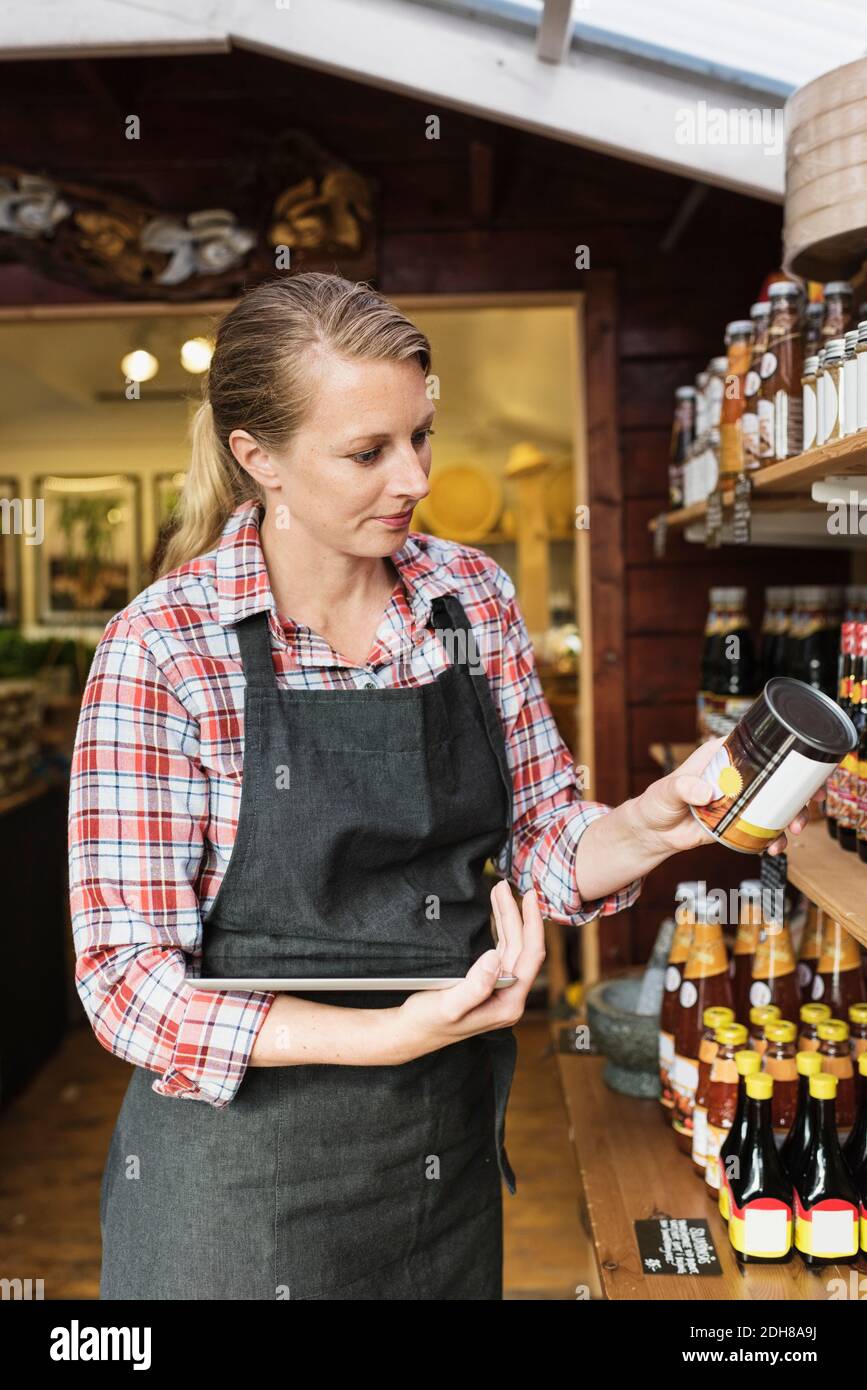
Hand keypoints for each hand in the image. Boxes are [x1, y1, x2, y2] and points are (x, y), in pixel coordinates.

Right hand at [392, 880, 545, 1063]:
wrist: (409, 1033)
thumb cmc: (427, 1022)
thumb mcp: (449, 1005)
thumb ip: (476, 985)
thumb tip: (496, 957)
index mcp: (508, 1004)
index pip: (531, 956)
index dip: (533, 924)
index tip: (530, 898)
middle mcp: (509, 997)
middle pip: (522, 947)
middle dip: (515, 914)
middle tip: (504, 885)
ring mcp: (500, 991)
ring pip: (512, 947)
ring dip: (507, 918)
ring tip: (499, 891)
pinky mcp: (489, 984)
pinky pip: (502, 951)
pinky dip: (500, 929)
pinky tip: (497, 914)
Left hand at [628, 736, 817, 860]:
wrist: (653, 832)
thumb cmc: (657, 802)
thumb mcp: (667, 791)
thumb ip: (683, 788)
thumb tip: (704, 791)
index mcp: (720, 756)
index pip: (757, 745)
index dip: (784, 749)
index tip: (803, 762)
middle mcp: (736, 775)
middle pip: (777, 774)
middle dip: (800, 787)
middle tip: (811, 801)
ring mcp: (741, 799)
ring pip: (777, 802)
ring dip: (792, 814)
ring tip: (793, 829)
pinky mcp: (739, 821)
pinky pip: (765, 827)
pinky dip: (775, 837)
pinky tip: (775, 845)